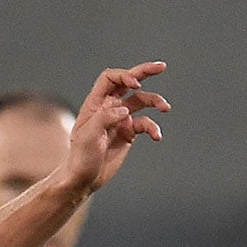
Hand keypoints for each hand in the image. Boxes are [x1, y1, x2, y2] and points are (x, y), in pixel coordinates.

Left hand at [61, 62, 168, 194]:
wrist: (84, 179)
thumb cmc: (80, 157)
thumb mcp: (88, 136)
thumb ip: (105, 118)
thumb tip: (125, 110)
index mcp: (95, 103)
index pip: (110, 78)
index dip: (125, 76)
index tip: (137, 85)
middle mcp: (109, 107)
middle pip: (128, 82)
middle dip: (144, 72)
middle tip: (161, 67)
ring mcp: (120, 119)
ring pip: (141, 101)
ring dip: (155, 101)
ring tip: (166, 108)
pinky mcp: (129, 132)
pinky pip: (145, 124)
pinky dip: (153, 128)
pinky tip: (157, 136)